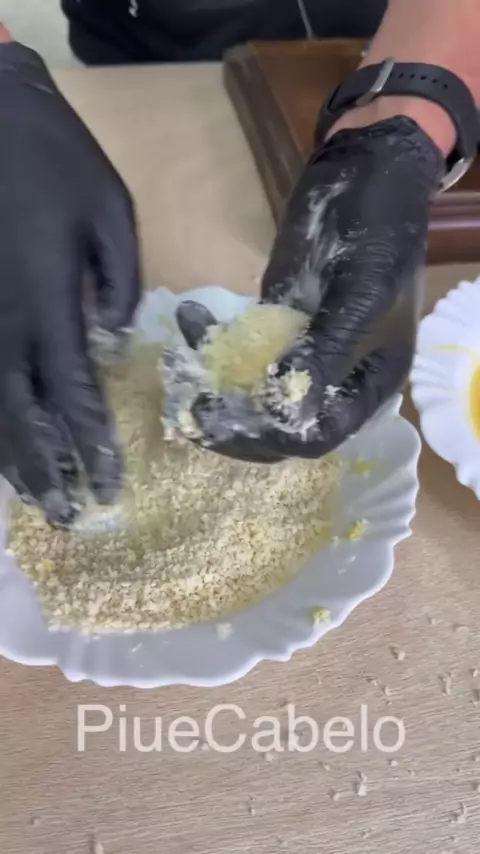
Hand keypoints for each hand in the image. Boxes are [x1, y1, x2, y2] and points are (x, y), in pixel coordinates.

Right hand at [0, 43, 140, 523]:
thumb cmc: (53, 159)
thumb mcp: (110, 210)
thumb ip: (118, 281)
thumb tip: (110, 339)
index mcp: (46, 303)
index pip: (71, 392)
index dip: (90, 443)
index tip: (107, 485)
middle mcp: (2, 324)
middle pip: (20, 415)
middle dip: (46, 469)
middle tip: (65, 516)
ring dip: (9, 457)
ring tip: (31, 498)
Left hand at [188, 116, 443, 460]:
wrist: (366, 174)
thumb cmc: (378, 235)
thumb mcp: (361, 295)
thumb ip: (326, 353)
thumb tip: (283, 407)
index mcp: (367, 384)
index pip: (318, 437)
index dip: (272, 438)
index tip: (222, 425)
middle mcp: (334, 380)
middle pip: (279, 426)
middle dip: (232, 421)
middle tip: (188, 407)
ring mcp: (300, 353)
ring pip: (252, 394)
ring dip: (213, 385)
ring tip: (177, 366)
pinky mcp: (274, 325)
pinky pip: (238, 349)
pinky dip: (210, 341)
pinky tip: (188, 319)